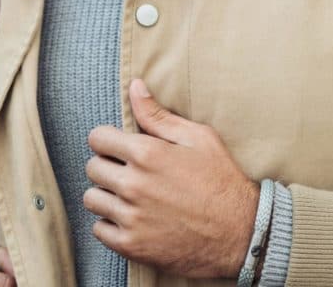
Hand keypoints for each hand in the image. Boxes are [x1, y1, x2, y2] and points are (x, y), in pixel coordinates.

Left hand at [84, 78, 259, 278]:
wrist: (240, 232)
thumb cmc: (220, 179)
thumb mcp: (197, 137)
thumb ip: (158, 114)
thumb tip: (135, 86)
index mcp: (147, 153)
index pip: (97, 138)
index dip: (108, 139)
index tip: (120, 146)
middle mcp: (133, 184)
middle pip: (92, 167)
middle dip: (107, 164)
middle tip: (129, 170)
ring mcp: (131, 217)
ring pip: (92, 198)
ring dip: (107, 194)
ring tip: (129, 194)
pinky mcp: (131, 246)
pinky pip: (99, 230)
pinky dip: (111, 223)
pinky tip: (132, 217)